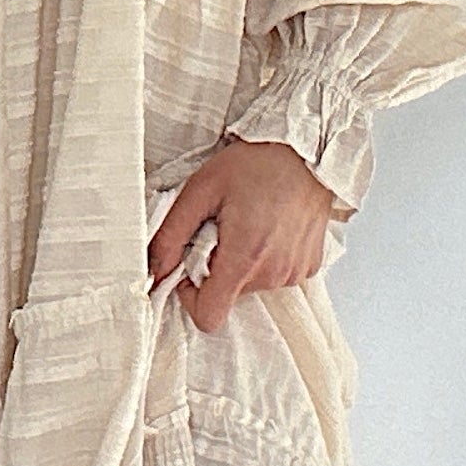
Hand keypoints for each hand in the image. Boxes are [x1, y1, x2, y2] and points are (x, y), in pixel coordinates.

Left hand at [146, 138, 345, 334]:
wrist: (308, 149)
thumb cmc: (258, 163)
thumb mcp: (201, 190)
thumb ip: (171, 234)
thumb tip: (155, 268)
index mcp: (244, 258)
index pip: (209, 316)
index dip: (191, 298)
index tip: (190, 268)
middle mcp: (274, 273)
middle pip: (229, 295)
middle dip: (217, 266)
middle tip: (223, 227)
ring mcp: (295, 272)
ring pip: (252, 285)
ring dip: (242, 261)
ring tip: (249, 222)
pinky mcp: (309, 266)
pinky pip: (275, 275)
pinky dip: (266, 257)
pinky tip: (269, 225)